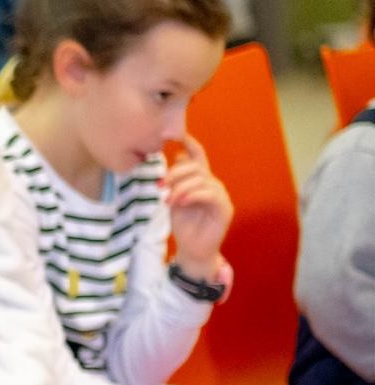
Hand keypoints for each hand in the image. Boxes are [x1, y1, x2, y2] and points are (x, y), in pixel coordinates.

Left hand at [162, 135, 232, 279]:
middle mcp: (214, 185)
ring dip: (180, 188)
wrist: (192, 249)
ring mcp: (221, 196)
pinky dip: (192, 195)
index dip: (191, 144)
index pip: (199, 157)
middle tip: (160, 185)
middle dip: (175, 173)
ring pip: (201, 179)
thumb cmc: (184, 224)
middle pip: (196, 167)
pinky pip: (209, 194)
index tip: (178, 135)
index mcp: (201, 181)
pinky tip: (180, 202)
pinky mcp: (224, 209)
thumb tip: (177, 154)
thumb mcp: (174, 198)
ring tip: (168, 200)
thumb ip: (177, 180)